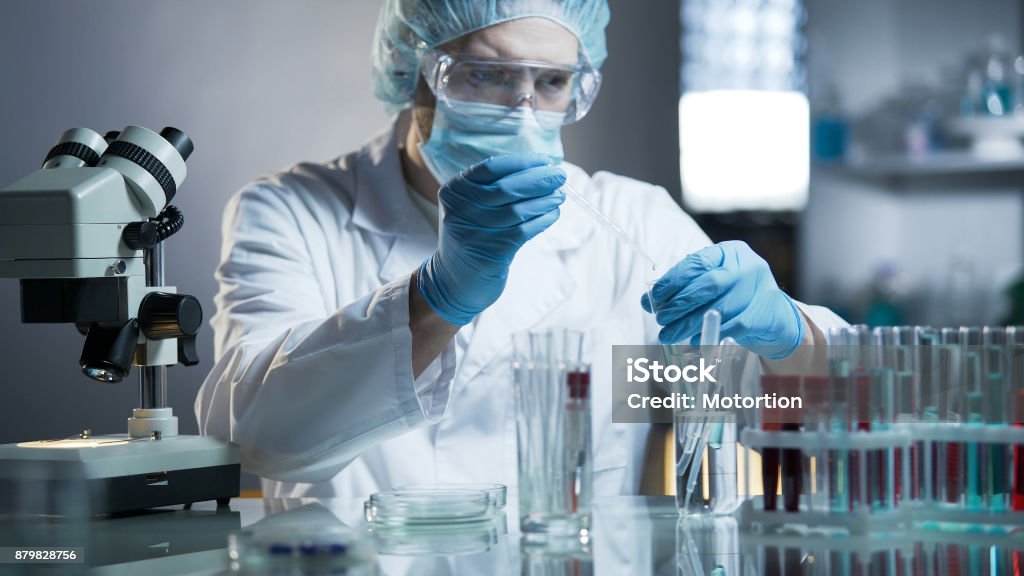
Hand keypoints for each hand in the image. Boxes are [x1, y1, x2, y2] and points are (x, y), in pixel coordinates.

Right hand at [418, 154, 565, 324]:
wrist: (453, 281)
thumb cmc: (472, 237)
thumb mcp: (471, 208)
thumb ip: (494, 188)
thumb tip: (539, 170)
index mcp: (454, 191)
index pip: (492, 168)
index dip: (522, 162)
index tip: (545, 161)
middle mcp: (459, 210)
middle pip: (506, 188)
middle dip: (538, 180)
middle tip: (560, 176)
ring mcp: (473, 232)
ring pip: (518, 210)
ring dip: (544, 201)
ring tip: (559, 196)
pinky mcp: (489, 253)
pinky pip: (523, 231)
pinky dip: (542, 220)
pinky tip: (553, 214)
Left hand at [641, 241, 803, 359]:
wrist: (772, 316)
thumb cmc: (734, 297)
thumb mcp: (709, 285)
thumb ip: (681, 289)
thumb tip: (648, 301)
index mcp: (729, 252)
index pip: (696, 263)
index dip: (673, 281)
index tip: (655, 297)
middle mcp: (747, 266)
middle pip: (709, 285)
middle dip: (680, 304)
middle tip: (661, 319)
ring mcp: (761, 288)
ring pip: (720, 307)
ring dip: (690, 323)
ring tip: (670, 334)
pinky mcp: (767, 312)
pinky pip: (734, 326)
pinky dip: (711, 334)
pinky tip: (695, 340)